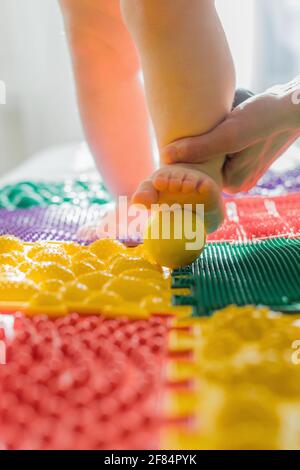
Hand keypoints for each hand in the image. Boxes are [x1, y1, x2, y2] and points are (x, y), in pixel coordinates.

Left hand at [162, 79, 299, 192]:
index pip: (197, 175)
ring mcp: (244, 169)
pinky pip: (223, 148)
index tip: (169, 146)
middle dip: (194, 150)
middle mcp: (238, 181)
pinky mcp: (247, 154)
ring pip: (213, 156)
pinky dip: (216, 137)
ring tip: (197, 126)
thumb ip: (198, 147)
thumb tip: (165, 155)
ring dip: (205, 141)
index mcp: (233, 184)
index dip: (183, 160)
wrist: (293, 105)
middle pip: (205, 166)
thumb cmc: (264, 117)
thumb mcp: (228, 133)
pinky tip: (211, 124)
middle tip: (181, 132)